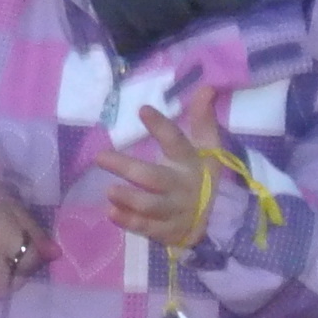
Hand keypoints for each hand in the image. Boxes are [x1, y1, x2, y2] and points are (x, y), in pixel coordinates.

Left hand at [91, 104, 226, 249]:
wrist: (218, 218)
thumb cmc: (202, 174)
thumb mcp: (208, 146)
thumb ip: (203, 119)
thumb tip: (207, 87)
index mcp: (191, 162)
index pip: (176, 142)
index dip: (161, 127)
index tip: (142, 110)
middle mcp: (182, 187)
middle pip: (154, 178)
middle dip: (127, 168)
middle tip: (100, 157)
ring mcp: (175, 211)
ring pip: (151, 206)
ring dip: (129, 199)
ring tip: (109, 191)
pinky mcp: (167, 231)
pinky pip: (147, 228)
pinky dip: (130, 222)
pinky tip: (112, 213)